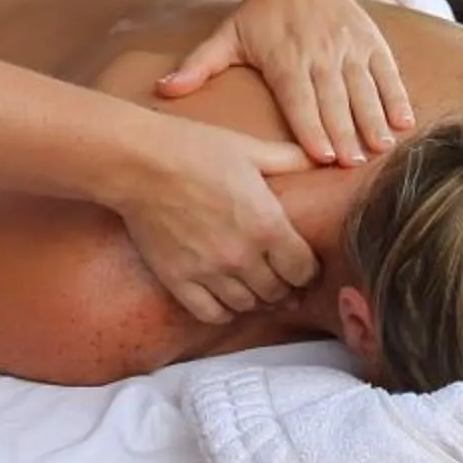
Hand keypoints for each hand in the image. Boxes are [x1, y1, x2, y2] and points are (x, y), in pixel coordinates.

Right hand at [117, 123, 318, 322]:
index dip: (308, 271)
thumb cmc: (196, 149)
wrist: (139, 163)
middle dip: (286, 287)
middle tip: (285, 282)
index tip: (306, 267)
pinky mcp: (179, 281)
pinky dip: (224, 311)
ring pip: (247, 305)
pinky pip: (211, 314)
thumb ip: (289, 160)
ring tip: (259, 291)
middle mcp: (243, 257)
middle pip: (278, 291)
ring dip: (258, 300)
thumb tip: (324, 159)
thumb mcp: (250, 149)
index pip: (303, 269)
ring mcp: (209, 273)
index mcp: (267, 225)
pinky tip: (228, 300)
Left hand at [159, 0, 414, 164]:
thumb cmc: (260, 15)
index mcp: (285, 57)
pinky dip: (397, 96)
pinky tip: (404, 123)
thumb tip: (163, 90)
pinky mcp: (371, 41)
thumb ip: (198, 67)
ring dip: (374, 118)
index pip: (300, 97)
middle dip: (345, 132)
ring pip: (364, 87)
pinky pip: (387, 72)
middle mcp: (320, 52)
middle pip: (334, 98)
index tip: (322, 156)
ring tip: (380, 148)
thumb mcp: (227, 37)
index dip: (312, 126)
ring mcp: (349, 45)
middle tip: (353, 165)